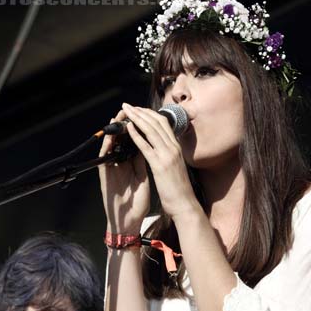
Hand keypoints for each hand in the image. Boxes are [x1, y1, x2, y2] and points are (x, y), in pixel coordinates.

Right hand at [98, 108, 149, 233]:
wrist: (127, 222)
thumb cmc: (136, 204)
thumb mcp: (144, 180)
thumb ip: (145, 164)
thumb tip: (151, 147)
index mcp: (131, 165)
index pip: (134, 141)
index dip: (138, 128)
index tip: (144, 116)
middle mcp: (120, 164)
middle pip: (122, 139)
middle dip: (125, 124)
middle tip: (128, 109)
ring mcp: (111, 169)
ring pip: (111, 145)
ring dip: (114, 132)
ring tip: (118, 117)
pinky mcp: (104, 176)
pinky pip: (103, 158)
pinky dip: (106, 147)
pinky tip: (110, 137)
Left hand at [121, 103, 198, 218]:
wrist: (185, 205)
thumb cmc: (179, 190)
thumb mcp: (175, 167)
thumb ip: (169, 155)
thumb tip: (161, 148)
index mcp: (176, 148)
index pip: (164, 124)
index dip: (150, 114)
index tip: (138, 109)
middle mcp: (173, 148)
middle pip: (156, 122)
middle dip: (141, 112)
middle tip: (128, 105)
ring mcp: (167, 156)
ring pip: (151, 130)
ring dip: (137, 118)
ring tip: (126, 111)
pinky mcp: (160, 166)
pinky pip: (146, 146)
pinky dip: (136, 135)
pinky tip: (128, 128)